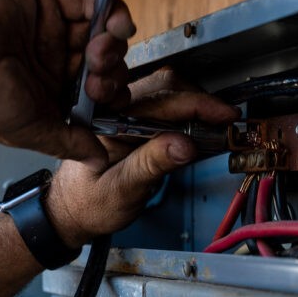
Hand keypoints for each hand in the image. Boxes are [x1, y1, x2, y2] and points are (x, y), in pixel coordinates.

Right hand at [0, 0, 135, 160]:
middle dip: (112, 71)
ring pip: (102, 33)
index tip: (107, 101)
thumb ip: (69, 142)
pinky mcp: (49, 2)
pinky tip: (114, 24)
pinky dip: (112, 11)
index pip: (98, 95)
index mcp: (52, 94)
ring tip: (99, 51)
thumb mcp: (31, 130)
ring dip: (113, 43)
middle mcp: (55, 62)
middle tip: (97, 77)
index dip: (111, 97)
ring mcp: (54, 31)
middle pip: (105, 64)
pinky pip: (92, 1)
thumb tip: (99, 160)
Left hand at [46, 69, 240, 246]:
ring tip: (215, 125)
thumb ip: (151, 165)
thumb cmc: (89, 204)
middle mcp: (113, 108)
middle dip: (200, 100)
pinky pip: (163, 103)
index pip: (162, 101)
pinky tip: (197, 127)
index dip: (200, 105)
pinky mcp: (131, 117)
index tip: (226, 115)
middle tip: (226, 120)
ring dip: (194, 104)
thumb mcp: (122, 190)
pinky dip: (185, 111)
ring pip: (166, 90)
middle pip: (166, 86)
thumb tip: (185, 144)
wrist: (71, 210)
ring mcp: (123, 110)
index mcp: (107, 120)